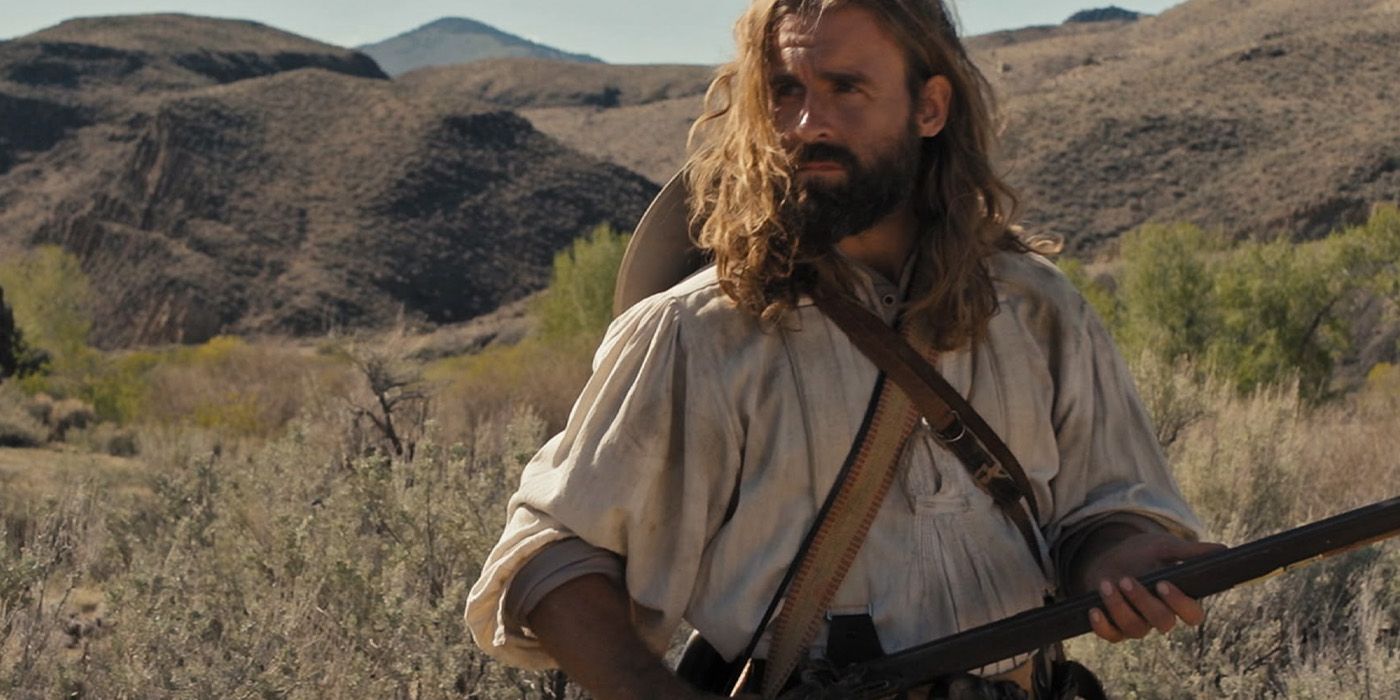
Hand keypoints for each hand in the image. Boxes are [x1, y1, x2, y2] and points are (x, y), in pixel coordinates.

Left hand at [1078, 531, 1224, 642]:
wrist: (1108, 557)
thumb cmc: (1141, 554)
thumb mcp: (1164, 546)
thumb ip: (1190, 551)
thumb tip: (1224, 549)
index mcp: (1179, 599)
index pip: (1193, 614)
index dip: (1180, 604)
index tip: (1163, 584)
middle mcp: (1161, 616)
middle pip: (1163, 623)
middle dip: (1143, 602)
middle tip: (1127, 580)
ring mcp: (1138, 624)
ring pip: (1136, 629)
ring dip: (1119, 607)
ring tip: (1106, 584)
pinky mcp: (1115, 627)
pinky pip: (1112, 636)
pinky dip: (1102, 626)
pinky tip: (1094, 609)